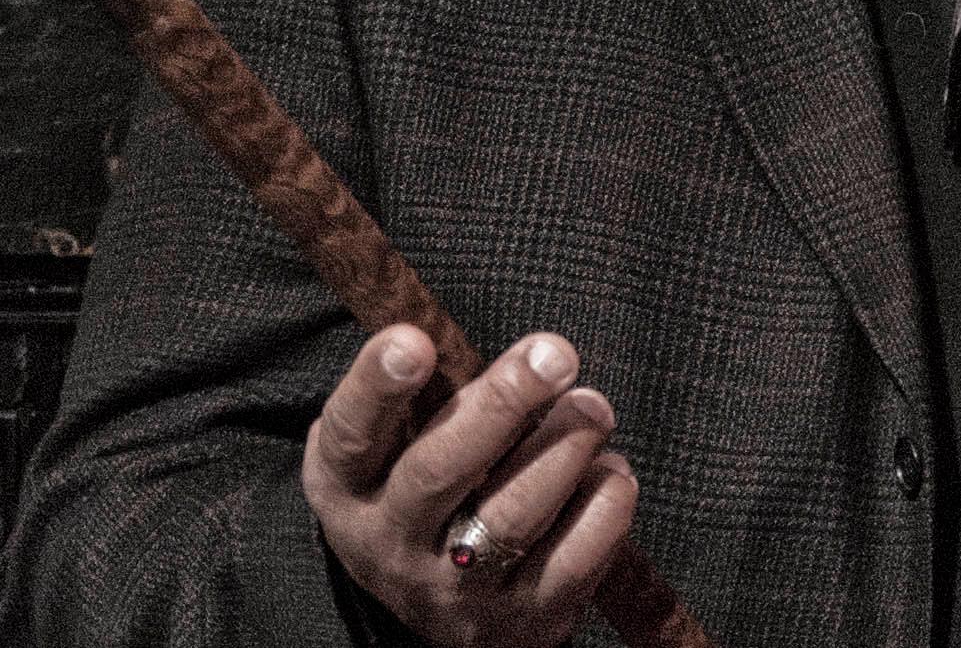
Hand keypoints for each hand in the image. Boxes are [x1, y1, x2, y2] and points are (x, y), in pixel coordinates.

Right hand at [302, 326, 637, 647]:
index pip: (351, 434)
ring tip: (593, 407)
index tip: (415, 339)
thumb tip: (507, 346)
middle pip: (439, 471)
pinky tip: (610, 470)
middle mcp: (390, 545)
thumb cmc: (429, 487)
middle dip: (502, 404)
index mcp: (349, 488)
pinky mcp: (519, 621)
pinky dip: (601, 508)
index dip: (376, 386)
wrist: (447, 606)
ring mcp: (454, 591)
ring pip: (512, 515)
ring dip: (564, 448)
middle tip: (555, 355)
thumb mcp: (399, 444)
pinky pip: (571, 562)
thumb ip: (433, 395)